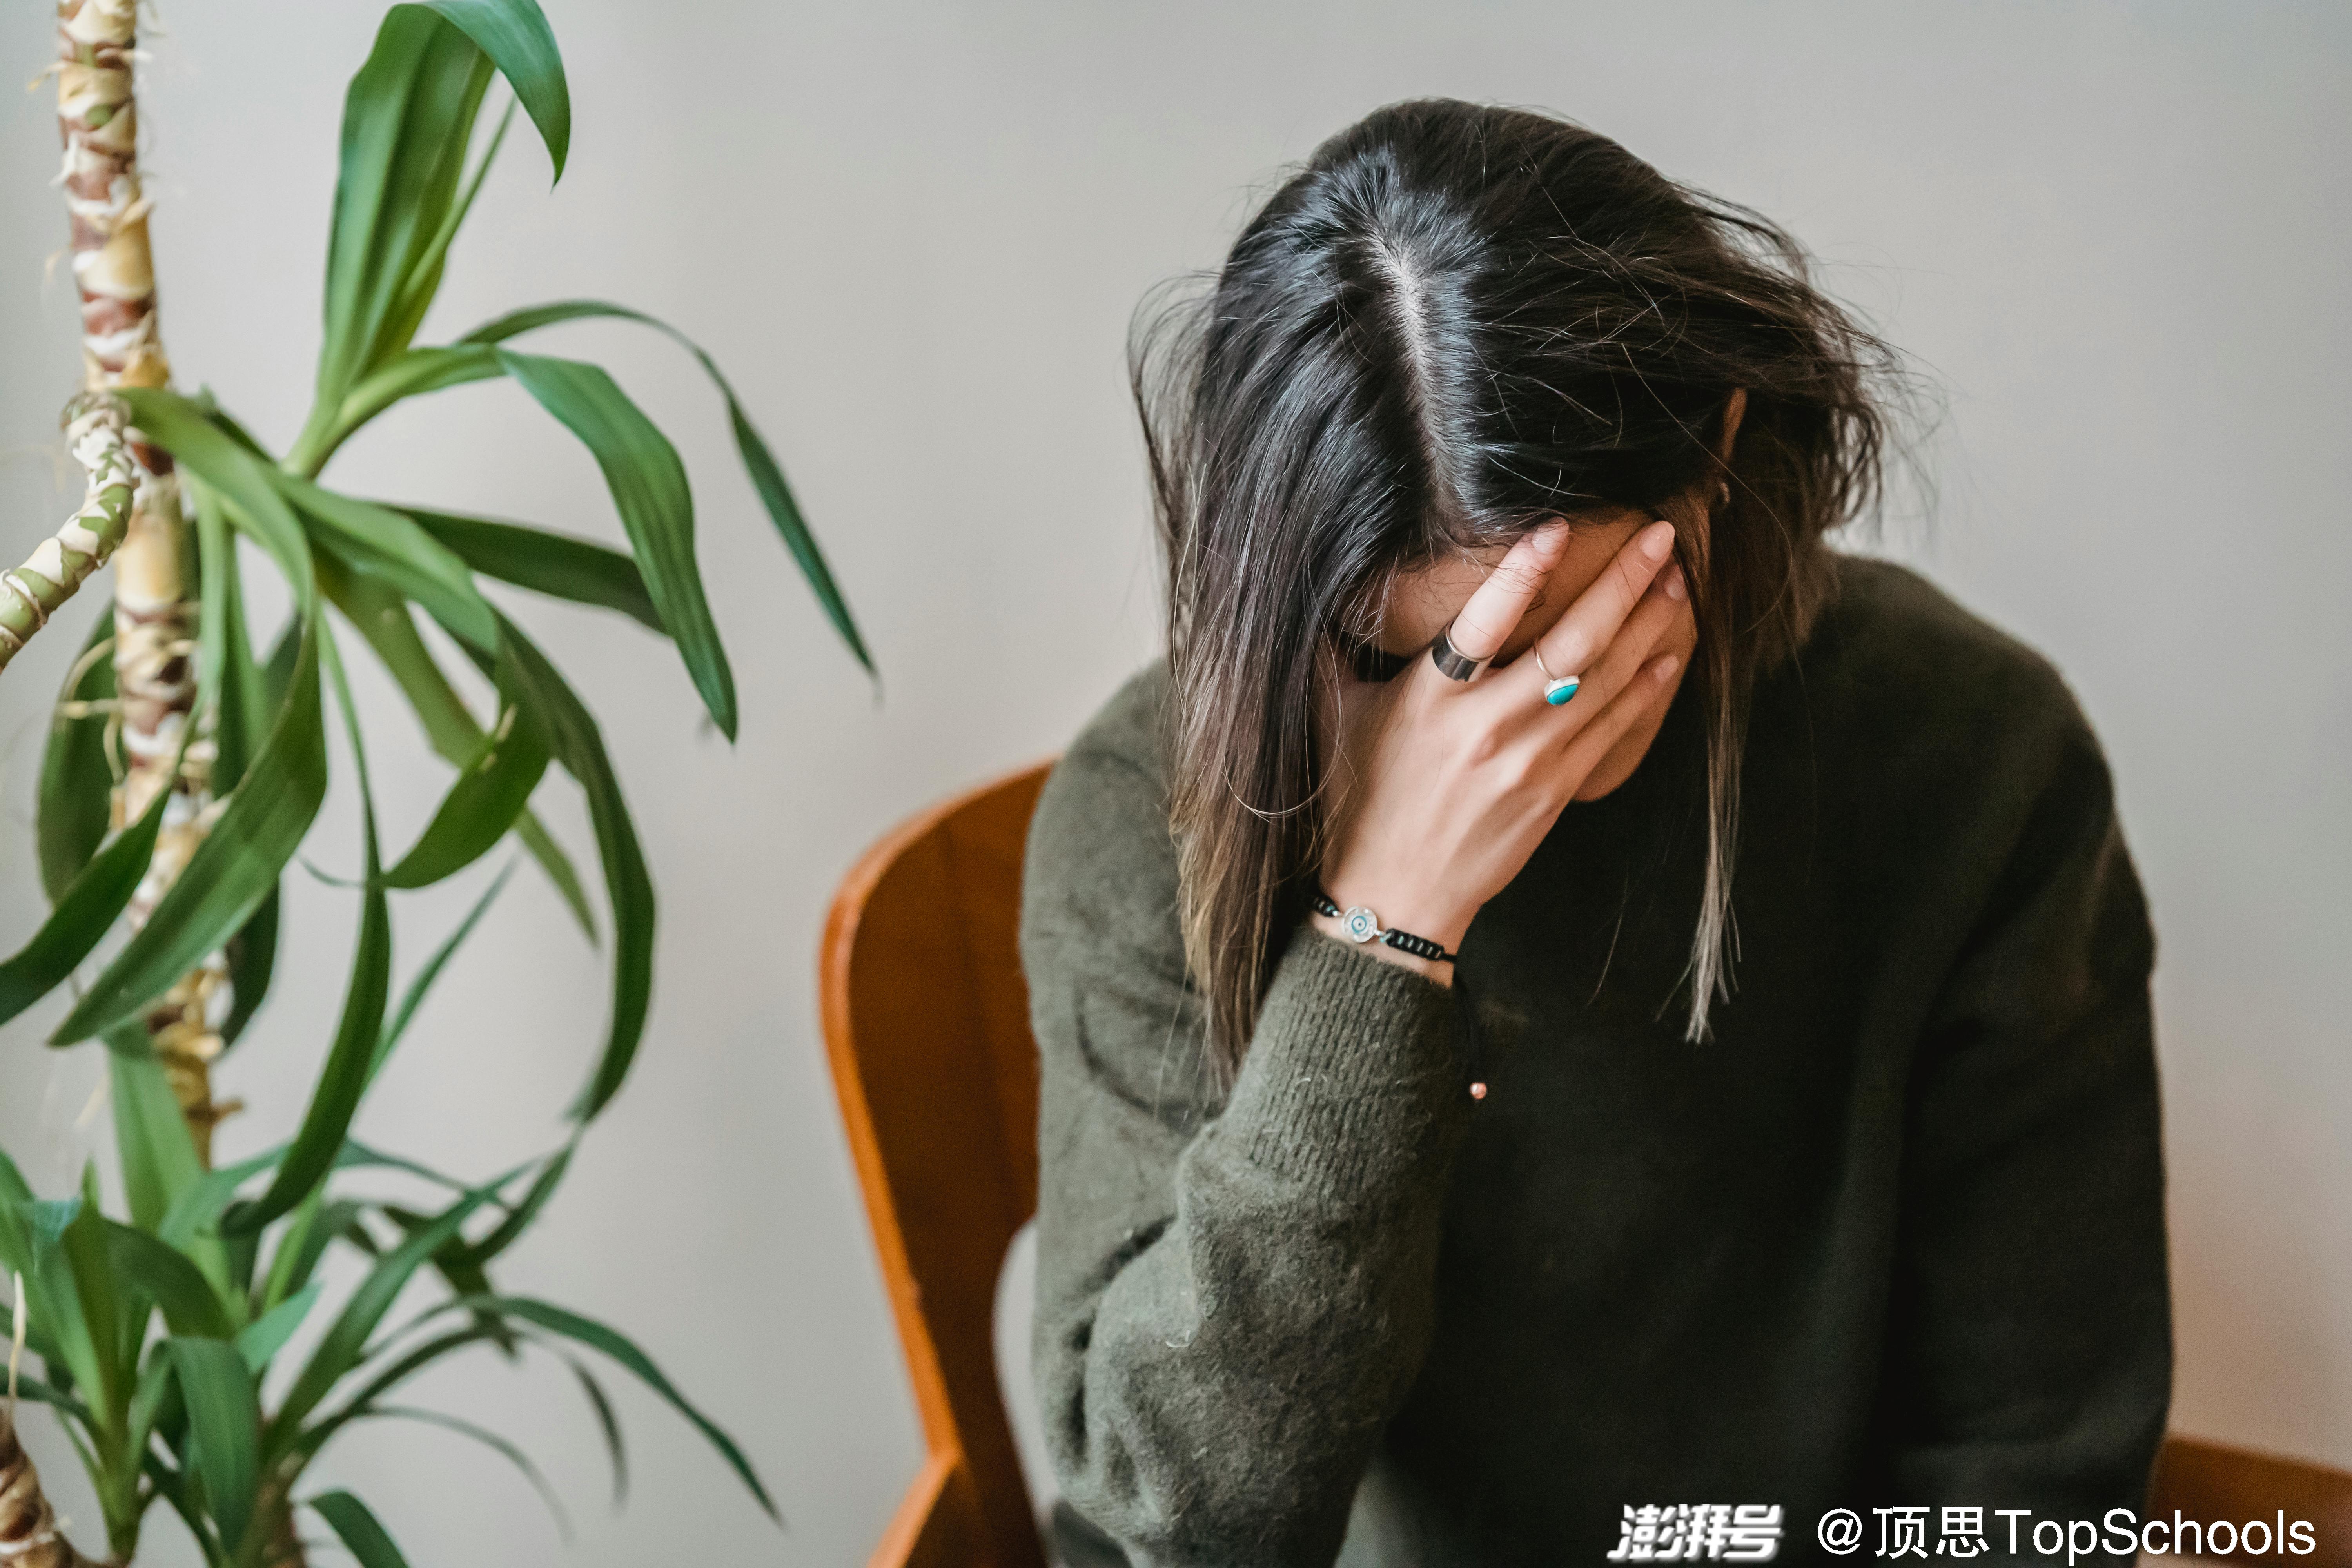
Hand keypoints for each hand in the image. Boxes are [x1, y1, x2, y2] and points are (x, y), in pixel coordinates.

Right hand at [1313, 517, 1686, 980]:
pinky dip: (1644, 689)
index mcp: (1430, 700)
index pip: (1482, 621)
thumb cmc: (1359, 802)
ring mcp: (1528, 761)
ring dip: (1646, 625)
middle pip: (1571, 643)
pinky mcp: (1554, 792)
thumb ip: (1334, 651)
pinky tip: (1668, 654)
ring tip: (1674, 580)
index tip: (1557, 527)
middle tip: (1660, 536)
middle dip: (1622, 583)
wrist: (1394, 896)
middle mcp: (1485, 727)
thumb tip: (1320, 586)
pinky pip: (1610, 729)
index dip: (1521, 572)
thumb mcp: (1335, 718)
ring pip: (1603, 679)